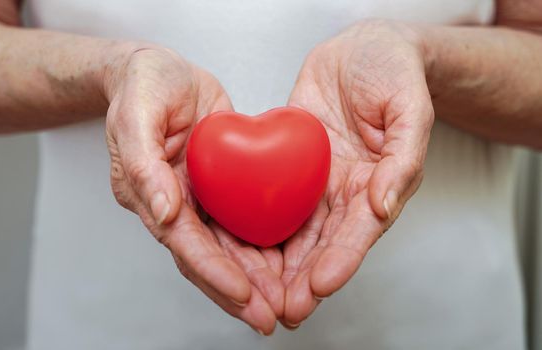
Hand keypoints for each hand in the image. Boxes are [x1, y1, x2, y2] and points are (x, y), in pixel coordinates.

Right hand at [103, 46, 282, 334]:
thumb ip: (143, 164)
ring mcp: (199, 198)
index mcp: (147, 192)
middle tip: (270, 317)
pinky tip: (287, 265)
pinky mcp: (221, 186)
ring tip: (284, 305)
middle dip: (238, 292)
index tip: (244, 295)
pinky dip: (262, 246)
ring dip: (254, 280)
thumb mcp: (137, 112)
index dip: (213, 271)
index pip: (183, 242)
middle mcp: (174, 205)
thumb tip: (163, 213)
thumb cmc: (144, 86)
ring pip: (228, 248)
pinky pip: (242, 221)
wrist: (163, 74)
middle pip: (207, 258)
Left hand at [281, 20, 433, 326]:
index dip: (341, 261)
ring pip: (294, 230)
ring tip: (256, 295)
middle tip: (282, 309)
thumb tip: (383, 206)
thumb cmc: (394, 72)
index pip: (359, 232)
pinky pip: (270, 196)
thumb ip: (403, 159)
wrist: (363, 50)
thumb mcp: (410, 109)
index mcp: (378, 184)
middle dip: (304, 279)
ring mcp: (315, 180)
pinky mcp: (289, 163)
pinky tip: (238, 247)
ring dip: (277, 266)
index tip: (320, 286)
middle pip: (324, 244)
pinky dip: (256, 224)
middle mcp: (344, 191)